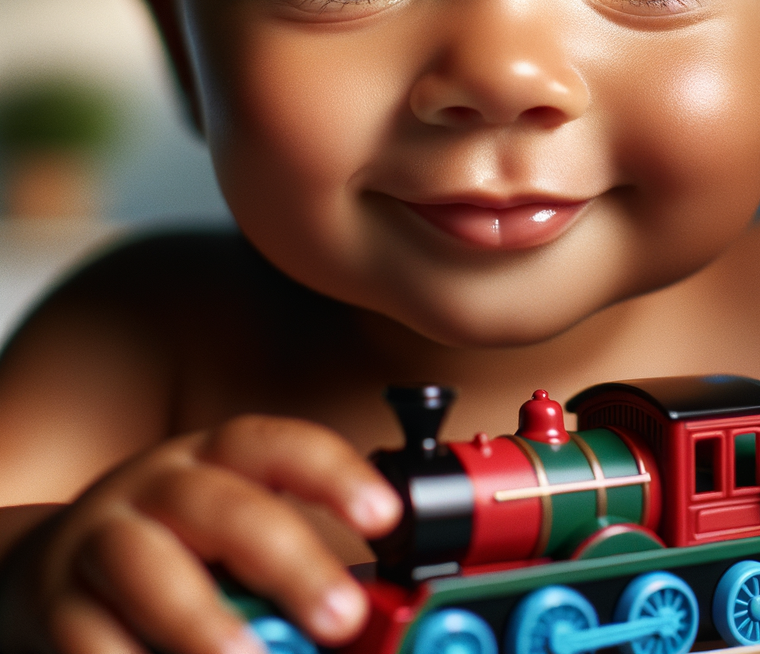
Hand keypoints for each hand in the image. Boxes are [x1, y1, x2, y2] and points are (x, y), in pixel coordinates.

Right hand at [0, 416, 401, 653]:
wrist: (55, 558)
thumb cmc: (175, 543)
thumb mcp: (232, 528)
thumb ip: (286, 566)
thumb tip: (368, 614)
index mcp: (215, 456)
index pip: (279, 445)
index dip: (334, 474)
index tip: (386, 515)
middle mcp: (159, 483)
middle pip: (225, 508)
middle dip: (289, 563)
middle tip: (342, 617)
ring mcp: (102, 535)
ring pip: (148, 566)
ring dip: (202, 620)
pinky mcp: (54, 598)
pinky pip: (85, 633)